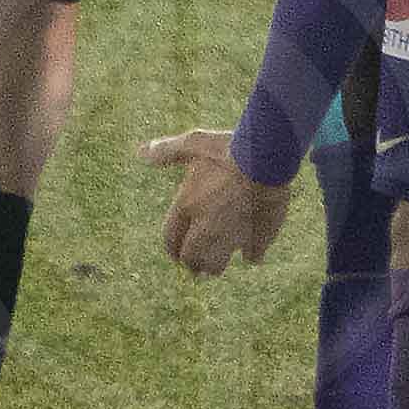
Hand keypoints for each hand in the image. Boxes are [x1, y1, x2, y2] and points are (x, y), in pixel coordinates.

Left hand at [142, 128, 292, 276]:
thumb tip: (141, 152)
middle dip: (192, 263)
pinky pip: (252, 256)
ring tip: (217, 264)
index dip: (173, 250)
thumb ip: (167, 152)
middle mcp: (205, 227)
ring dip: (215, 266)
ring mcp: (231, 235)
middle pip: (191, 259)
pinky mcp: (257, 237)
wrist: (267, 158)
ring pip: (216, 265)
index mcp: (187, 206)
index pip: (171, 241)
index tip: (176, 253)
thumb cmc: (228, 148)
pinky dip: (251, 255)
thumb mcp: (194, 143)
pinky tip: (252, 253)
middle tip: (195, 263)